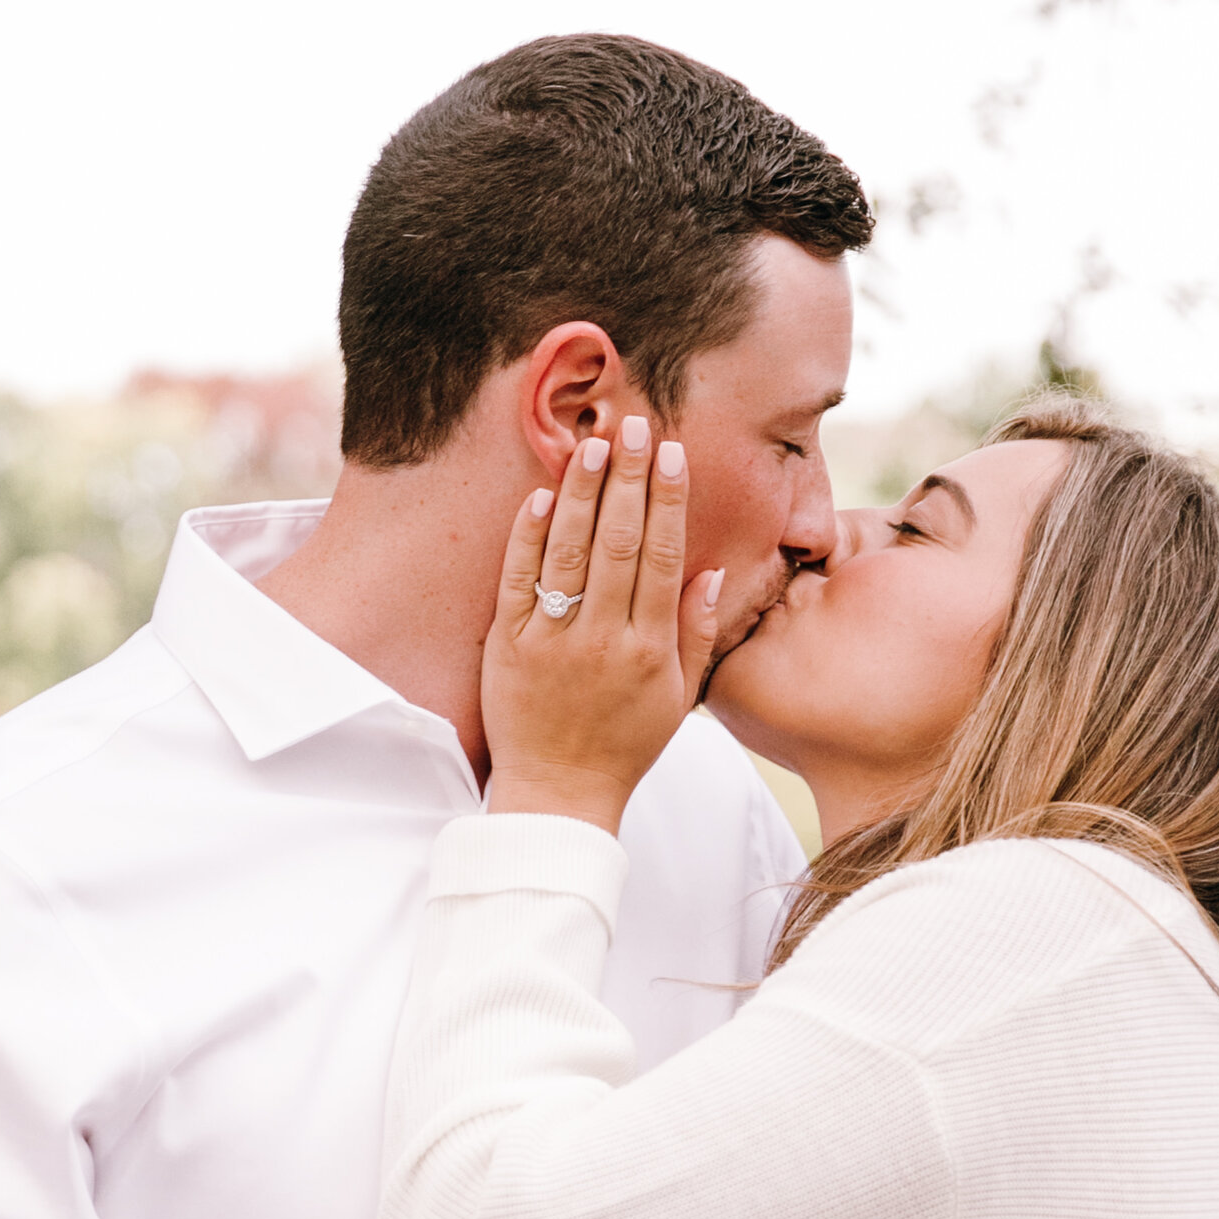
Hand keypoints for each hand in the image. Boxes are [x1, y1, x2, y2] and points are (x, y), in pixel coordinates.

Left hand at [482, 418, 723, 830]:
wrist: (560, 793)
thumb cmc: (625, 745)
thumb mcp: (679, 699)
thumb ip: (696, 634)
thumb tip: (709, 572)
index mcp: (650, 649)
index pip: (664, 556)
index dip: (669, 500)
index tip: (672, 453)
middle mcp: (603, 640)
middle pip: (620, 542)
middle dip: (629, 478)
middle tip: (633, 425)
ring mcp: (552, 641)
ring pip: (569, 553)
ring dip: (582, 493)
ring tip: (592, 444)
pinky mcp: (509, 647)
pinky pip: (517, 582)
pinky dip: (528, 537)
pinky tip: (539, 496)